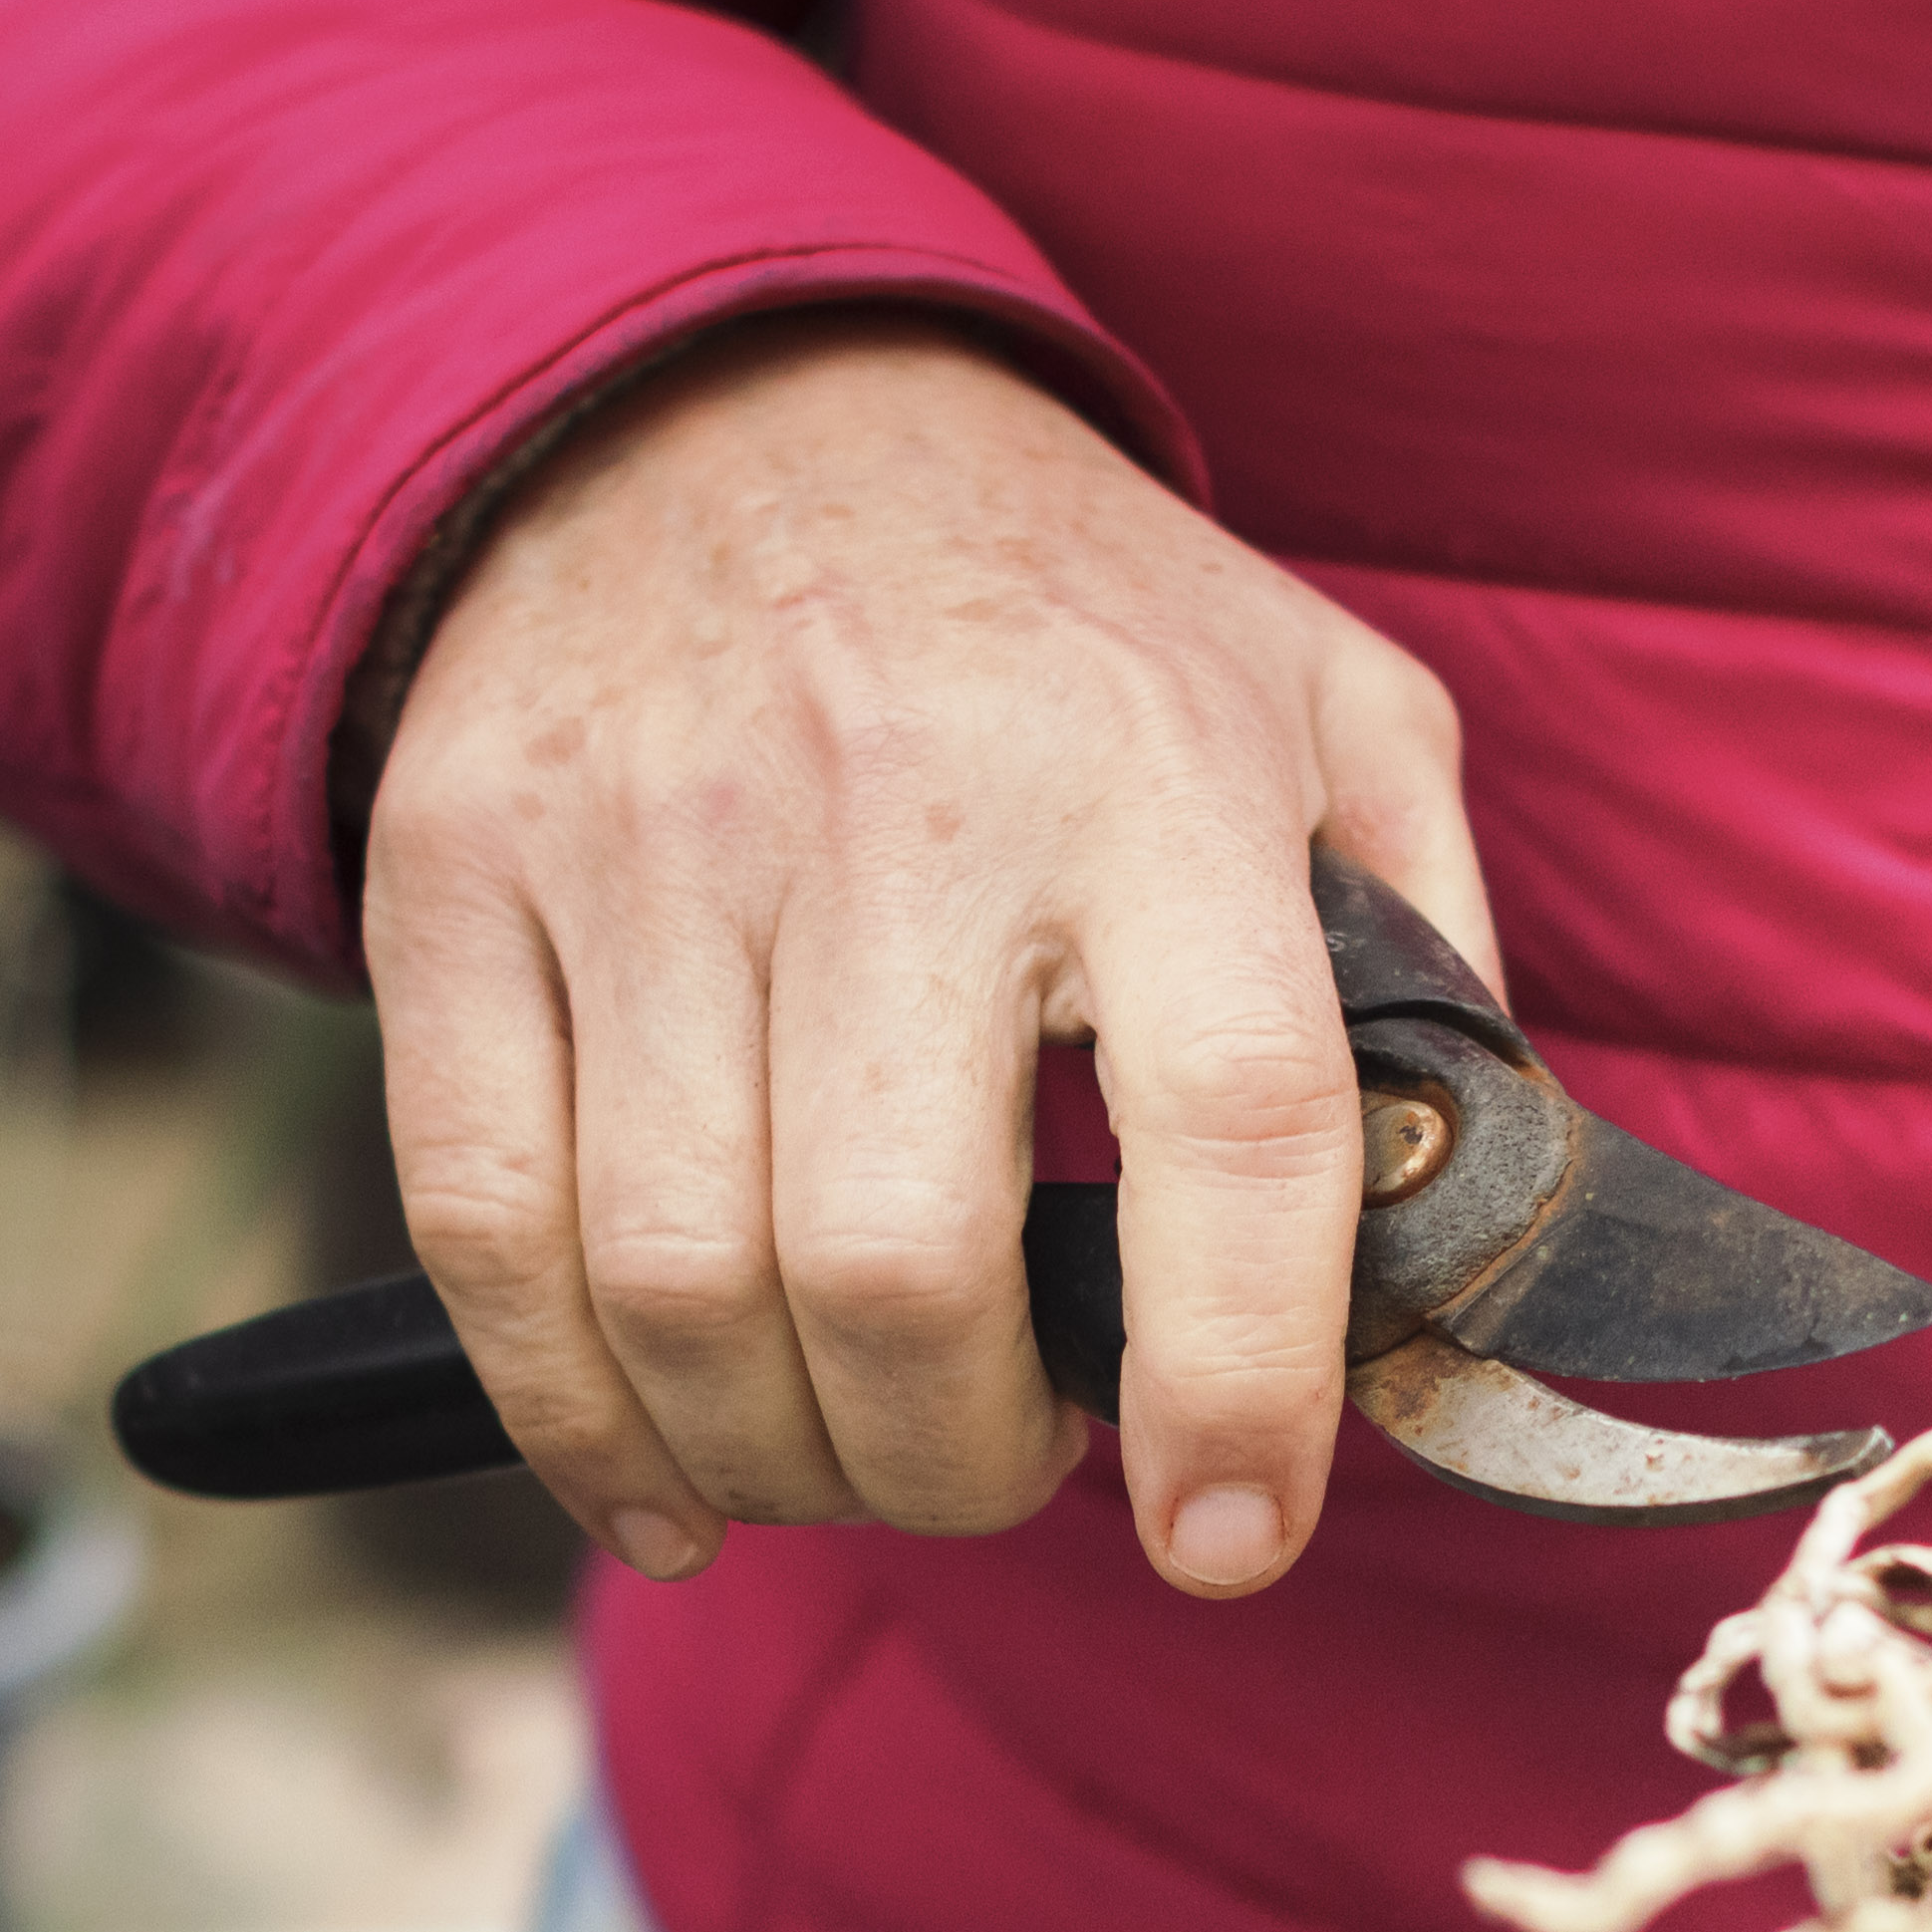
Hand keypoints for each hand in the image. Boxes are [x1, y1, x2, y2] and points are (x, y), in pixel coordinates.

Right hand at [359, 315, 1475, 1595]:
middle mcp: (894, 797)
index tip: (1228, 1536)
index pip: (1231, 1119)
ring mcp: (648, 836)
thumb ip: (1424, 966)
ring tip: (856, 1451)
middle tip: (1004, 1468)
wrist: (719, 396)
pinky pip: (486, 1230)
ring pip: (679, 1285)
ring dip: (781, 1459)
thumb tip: (1470, 1247)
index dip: (1239, 1380)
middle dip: (956, 1464)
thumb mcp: (1320, 709)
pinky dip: (571, 1419)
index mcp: (1154, 768)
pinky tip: (663, 1479)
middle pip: (891, 1266)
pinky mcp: (460, 875)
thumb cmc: (1065, 622)